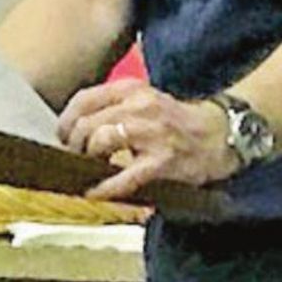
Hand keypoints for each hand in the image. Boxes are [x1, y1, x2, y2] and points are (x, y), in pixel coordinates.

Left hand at [57, 79, 238, 200]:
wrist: (219, 134)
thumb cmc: (174, 120)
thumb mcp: (144, 100)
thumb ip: (113, 107)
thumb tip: (76, 126)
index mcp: (131, 89)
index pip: (84, 98)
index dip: (66, 120)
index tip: (61, 135)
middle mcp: (139, 106)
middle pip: (87, 122)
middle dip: (73, 143)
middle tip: (72, 157)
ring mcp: (151, 133)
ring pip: (101, 141)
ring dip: (87, 159)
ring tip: (86, 169)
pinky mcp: (162, 162)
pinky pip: (124, 176)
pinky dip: (104, 187)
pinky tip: (94, 193)